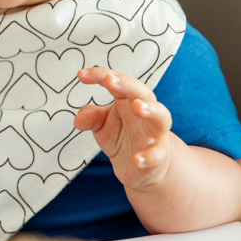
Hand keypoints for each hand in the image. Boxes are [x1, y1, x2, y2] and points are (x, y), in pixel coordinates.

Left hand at [74, 67, 172, 190]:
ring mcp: (154, 132)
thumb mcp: (101, 125)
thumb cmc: (121, 135)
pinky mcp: (159, 155)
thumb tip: (78, 120)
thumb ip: (91, 117)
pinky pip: (157, 153)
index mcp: (126, 99)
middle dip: (126, 84)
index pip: (115, 81)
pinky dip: (149, 156)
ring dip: (150, 110)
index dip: (99, 75)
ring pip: (161, 116)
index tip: (80, 75)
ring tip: (137, 107)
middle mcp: (143, 112)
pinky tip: (136, 159)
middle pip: (141, 92)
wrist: (143, 165)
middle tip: (110, 80)